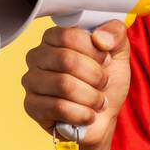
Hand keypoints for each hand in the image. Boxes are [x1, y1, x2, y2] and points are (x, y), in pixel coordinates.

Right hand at [21, 19, 130, 146]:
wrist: (104, 117)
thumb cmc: (105, 82)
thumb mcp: (118, 52)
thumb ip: (115, 33)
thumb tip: (100, 38)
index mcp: (54, 37)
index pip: (68, 35)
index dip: (94, 51)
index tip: (106, 60)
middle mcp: (37, 56)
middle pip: (66, 60)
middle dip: (95, 76)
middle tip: (103, 83)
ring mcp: (31, 81)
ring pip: (63, 85)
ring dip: (92, 97)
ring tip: (98, 101)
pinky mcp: (31, 106)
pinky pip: (58, 108)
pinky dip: (82, 114)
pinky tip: (88, 115)